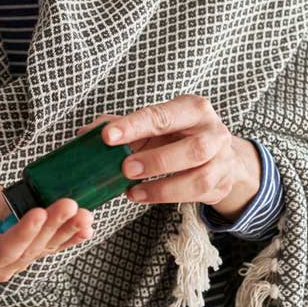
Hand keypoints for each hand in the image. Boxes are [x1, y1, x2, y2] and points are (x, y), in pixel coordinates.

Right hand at [0, 177, 93, 283]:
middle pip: (29, 249)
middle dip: (51, 226)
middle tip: (68, 205)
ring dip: (65, 231)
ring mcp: (13, 259)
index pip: (3, 249)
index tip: (37, 212)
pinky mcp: (26, 248)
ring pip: (42, 247)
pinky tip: (85, 228)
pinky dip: (69, 237)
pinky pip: (49, 245)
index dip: (23, 233)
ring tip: (83, 214)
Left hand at [100, 94, 260, 218]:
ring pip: (199, 177)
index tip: (107, 136)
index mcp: (193, 109)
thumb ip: (121, 126)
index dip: (133, 126)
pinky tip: (143, 195)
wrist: (219, 155)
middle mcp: (214, 132)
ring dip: (162, 186)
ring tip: (132, 190)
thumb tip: (85, 134)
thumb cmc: (178, 136)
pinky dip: (168, 197)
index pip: (162, 116)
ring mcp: (222, 160)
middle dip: (156, 161)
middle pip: (193, 148)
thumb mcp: (153, 125)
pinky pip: (198, 194)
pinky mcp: (222, 183)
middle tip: (125, 168)